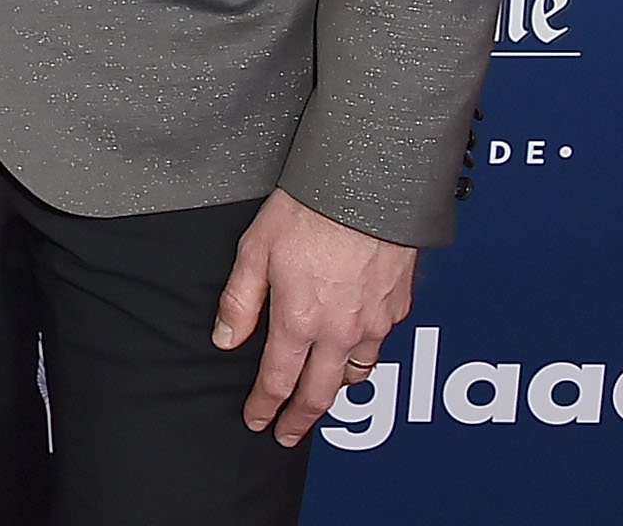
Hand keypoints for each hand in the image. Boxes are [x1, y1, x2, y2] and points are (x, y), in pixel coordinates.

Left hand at [212, 188, 416, 444]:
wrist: (367, 186)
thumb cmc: (309, 209)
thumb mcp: (254, 250)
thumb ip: (240, 301)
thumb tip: (226, 339)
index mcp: (300, 320)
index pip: (278, 381)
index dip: (265, 407)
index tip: (257, 421)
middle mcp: (340, 331)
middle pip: (321, 395)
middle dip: (300, 420)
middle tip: (288, 434)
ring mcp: (374, 324)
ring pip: (357, 375)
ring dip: (335, 389)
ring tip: (320, 393)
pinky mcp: (397, 310)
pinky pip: (379, 347)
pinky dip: (363, 357)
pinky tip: (353, 350)